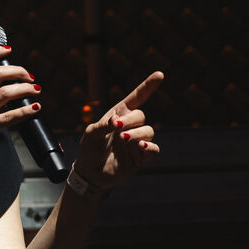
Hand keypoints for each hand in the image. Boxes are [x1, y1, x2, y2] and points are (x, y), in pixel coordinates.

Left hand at [73, 72, 164, 190]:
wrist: (90, 173)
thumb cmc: (89, 149)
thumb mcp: (90, 134)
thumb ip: (103, 126)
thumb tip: (116, 121)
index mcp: (119, 115)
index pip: (136, 98)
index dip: (148, 86)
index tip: (159, 75)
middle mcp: (130, 126)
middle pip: (141, 116)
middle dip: (131, 120)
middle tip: (116, 127)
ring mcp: (136, 142)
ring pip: (148, 132)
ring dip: (137, 134)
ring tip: (123, 139)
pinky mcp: (141, 157)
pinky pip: (153, 149)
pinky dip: (149, 147)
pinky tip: (139, 147)